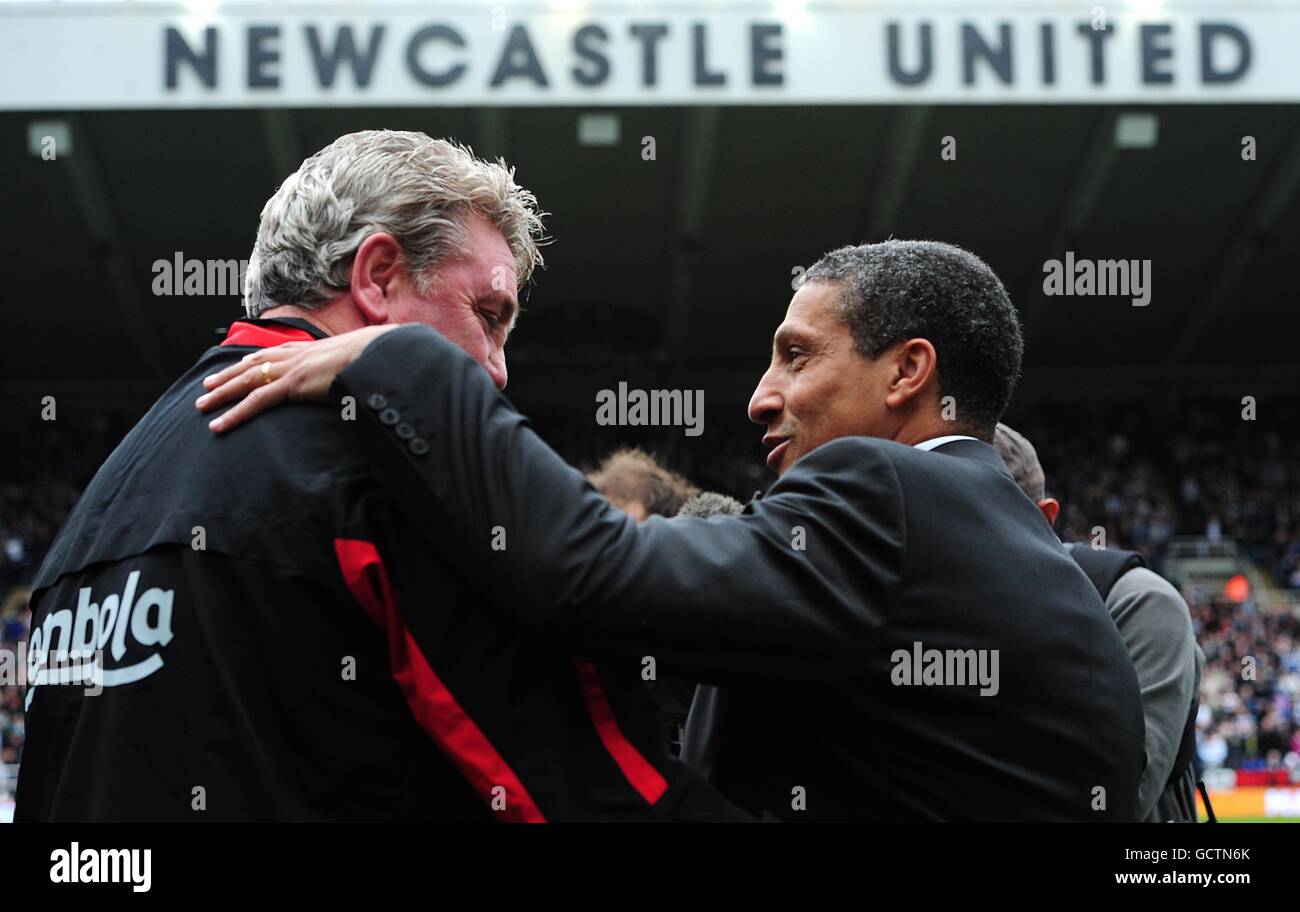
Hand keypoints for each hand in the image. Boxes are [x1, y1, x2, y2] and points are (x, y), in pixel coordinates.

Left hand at [196, 324, 399, 432]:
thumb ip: (342, 368)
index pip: (269, 353)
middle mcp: (292, 355)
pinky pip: (256, 401)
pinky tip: (220, 424)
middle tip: (206, 386)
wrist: (375, 353)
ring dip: (221, 394)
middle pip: (249, 366)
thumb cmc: (370, 357)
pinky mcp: (291, 385)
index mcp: (305, 349)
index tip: (234, 366)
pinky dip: (235, 413)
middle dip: (225, 377)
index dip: (248, 361)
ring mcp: (290, 369)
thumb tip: (349, 377)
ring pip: (245, 382)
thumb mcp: (352, 361)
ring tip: (202, 406)